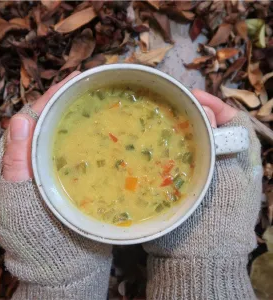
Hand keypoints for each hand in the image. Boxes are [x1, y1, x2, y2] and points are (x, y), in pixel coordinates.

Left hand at [0, 73, 111, 299]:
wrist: (60, 265)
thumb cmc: (35, 237)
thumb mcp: (18, 200)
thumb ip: (15, 161)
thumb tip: (19, 117)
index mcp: (18, 159)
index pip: (34, 115)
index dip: (53, 94)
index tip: (74, 78)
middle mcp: (35, 158)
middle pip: (52, 119)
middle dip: (71, 99)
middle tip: (94, 84)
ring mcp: (54, 167)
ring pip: (67, 132)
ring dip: (82, 115)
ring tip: (102, 100)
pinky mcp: (71, 177)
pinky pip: (80, 150)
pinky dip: (92, 137)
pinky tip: (107, 131)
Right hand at [143, 90, 260, 299]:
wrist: (196, 260)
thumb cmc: (217, 223)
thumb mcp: (227, 182)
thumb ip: (222, 146)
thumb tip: (210, 110)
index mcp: (239, 162)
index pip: (233, 121)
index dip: (215, 105)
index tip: (192, 96)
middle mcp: (222, 165)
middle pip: (210, 128)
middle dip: (192, 115)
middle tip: (170, 106)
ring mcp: (201, 175)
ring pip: (191, 142)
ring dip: (177, 131)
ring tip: (159, 121)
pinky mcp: (183, 184)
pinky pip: (175, 159)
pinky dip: (166, 150)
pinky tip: (152, 147)